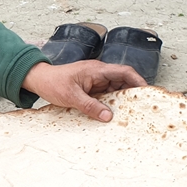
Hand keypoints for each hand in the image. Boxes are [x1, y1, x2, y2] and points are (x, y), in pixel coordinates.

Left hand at [21, 60, 146, 121]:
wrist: (39, 80)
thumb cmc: (53, 82)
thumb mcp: (71, 96)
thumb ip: (90, 106)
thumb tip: (108, 116)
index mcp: (97, 70)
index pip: (124, 71)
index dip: (138, 80)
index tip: (147, 92)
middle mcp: (99, 73)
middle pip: (123, 81)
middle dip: (132, 93)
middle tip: (141, 108)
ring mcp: (95, 81)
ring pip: (115, 89)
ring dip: (121, 100)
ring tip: (129, 113)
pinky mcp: (91, 88)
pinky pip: (106, 95)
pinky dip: (111, 103)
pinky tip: (114, 113)